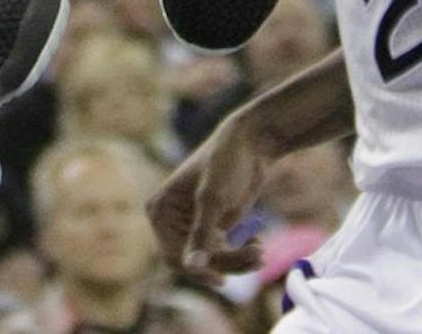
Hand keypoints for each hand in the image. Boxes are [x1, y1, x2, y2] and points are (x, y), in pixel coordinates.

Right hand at [150, 111, 267, 287]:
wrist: (253, 143)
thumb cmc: (226, 162)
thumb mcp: (212, 198)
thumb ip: (201, 234)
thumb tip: (191, 267)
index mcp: (160, 210)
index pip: (172, 255)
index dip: (196, 271)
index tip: (222, 279)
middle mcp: (172, 221)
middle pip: (197, 261)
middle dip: (226, 263)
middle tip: (257, 257)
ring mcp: (194, 225)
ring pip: (213, 261)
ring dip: (238, 260)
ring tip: (261, 253)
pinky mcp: (214, 227)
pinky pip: (225, 254)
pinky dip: (242, 254)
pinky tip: (258, 244)